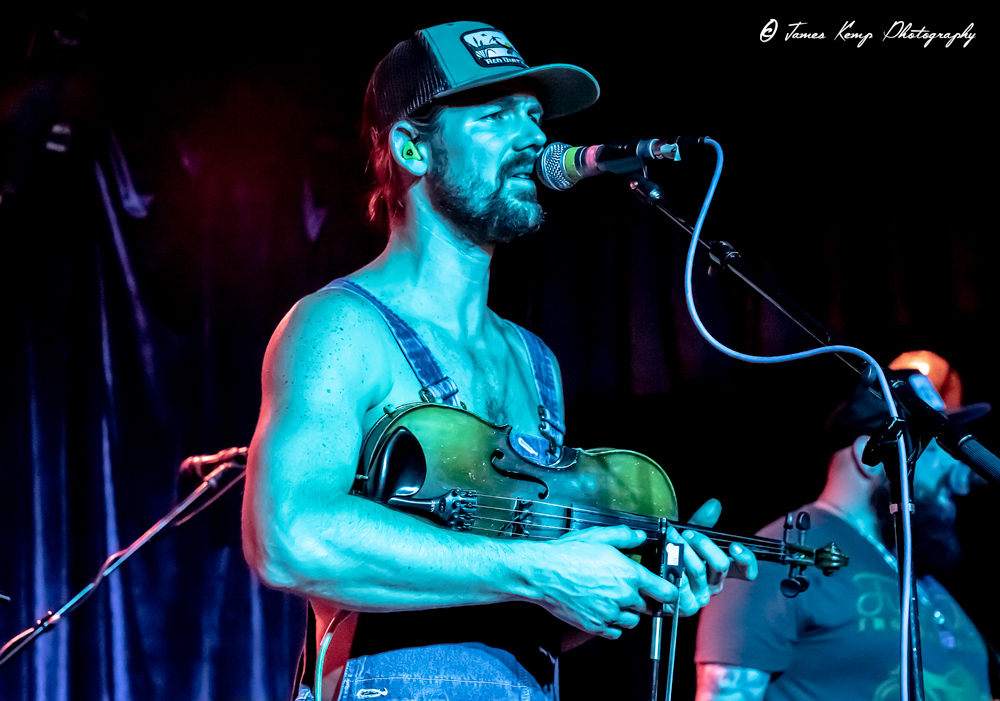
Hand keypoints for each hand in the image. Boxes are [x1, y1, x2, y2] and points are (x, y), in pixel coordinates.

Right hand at [531, 525, 680, 638]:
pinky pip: (614, 632)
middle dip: (642, 598)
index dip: (668, 591)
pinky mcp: (595, 626)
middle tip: (628, 588)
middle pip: (648, 606)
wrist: (541, 572)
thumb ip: (623, 535)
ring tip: (613, 599)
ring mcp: (609, 614)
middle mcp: (623, 596)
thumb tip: (639, 536)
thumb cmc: (567, 553)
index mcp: (629, 574)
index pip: (665, 591)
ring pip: (632, 621)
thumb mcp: (597, 536)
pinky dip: (612, 624)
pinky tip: (602, 610)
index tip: (666, 590)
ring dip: (628, 612)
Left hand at [673, 499, 758, 610]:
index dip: (746, 560)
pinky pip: (683, 587)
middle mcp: (714, 585)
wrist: (647, 576)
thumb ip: (702, 522)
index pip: (745, 570)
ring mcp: (701, 597)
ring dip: (684, 551)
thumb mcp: (687, 536)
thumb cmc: (671, 555)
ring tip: (671, 537)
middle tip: (687, 532)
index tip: (735, 546)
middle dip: (704, 544)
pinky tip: (666, 560)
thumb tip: (714, 504)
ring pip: (699, 572)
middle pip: (721, 565)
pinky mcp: (685, 607)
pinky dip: (674, 571)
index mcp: (720, 570)